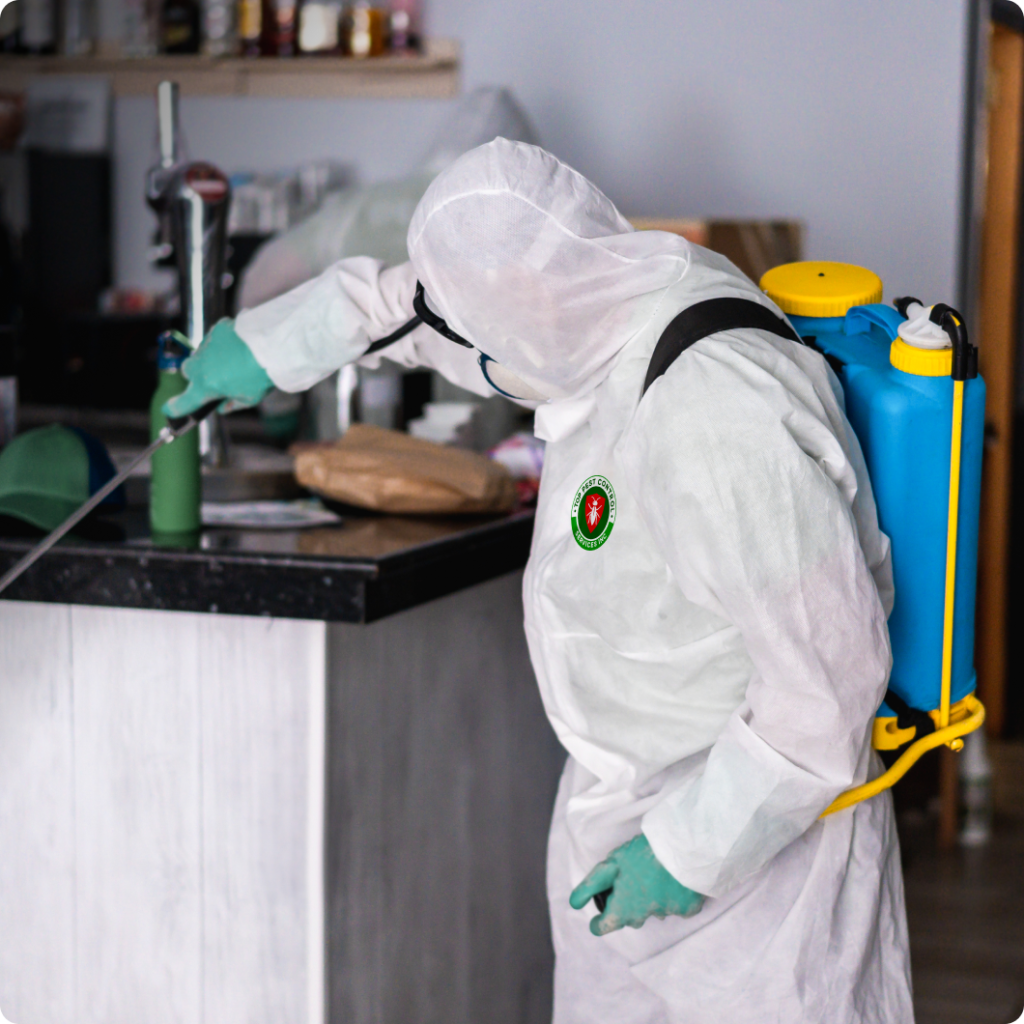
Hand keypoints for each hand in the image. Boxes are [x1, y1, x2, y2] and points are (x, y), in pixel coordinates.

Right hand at [163, 319, 273, 418]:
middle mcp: (199, 366)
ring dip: (210, 359)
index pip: (183, 402)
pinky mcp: (215, 330)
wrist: (271, 345)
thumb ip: (232, 405)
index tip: (169, 409)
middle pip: (189, 373)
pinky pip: (214, 340)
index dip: (175, 408)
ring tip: (234, 361)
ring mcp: (205, 346)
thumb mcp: (249, 399)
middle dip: (199, 376)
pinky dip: (222, 344)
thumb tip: (222, 407)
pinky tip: (238, 346)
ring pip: (201, 355)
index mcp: (205, 388)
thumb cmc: (261, 375)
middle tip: (217, 379)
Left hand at [569, 833, 704, 935]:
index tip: (599, 913)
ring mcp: (668, 914)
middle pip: (629, 918)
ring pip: (653, 910)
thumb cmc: (642, 854)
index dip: (598, 919)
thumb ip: (591, 886)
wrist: (682, 846)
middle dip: (626, 904)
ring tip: (652, 874)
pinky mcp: (688, 908)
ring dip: (650, 898)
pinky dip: (672, 895)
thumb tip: (574, 904)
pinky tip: (672, 878)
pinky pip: (675, 906)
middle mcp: (644, 918)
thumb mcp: (610, 865)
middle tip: (628, 880)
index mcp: (623, 910)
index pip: (603, 927)